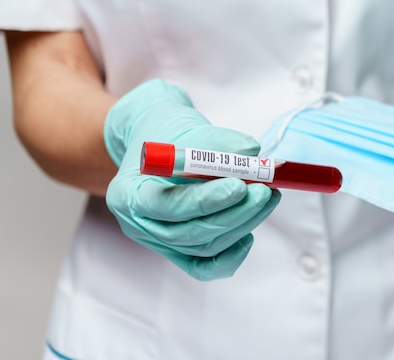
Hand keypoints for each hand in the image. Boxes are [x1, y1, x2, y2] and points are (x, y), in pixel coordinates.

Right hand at [104, 79, 280, 279]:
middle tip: (263, 191)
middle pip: (187, 233)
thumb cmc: (168, 134)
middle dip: (232, 214)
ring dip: (241, 224)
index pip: (165, 205)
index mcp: (126, 193)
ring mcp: (158, 242)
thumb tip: (250, 155)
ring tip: (267, 196)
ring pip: (203, 247)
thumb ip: (217, 142)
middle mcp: (138, 224)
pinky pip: (205, 266)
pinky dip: (231, 255)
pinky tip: (250, 233)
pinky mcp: (179, 252)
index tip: (239, 186)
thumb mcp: (187, 127)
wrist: (158, 147)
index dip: (205, 200)